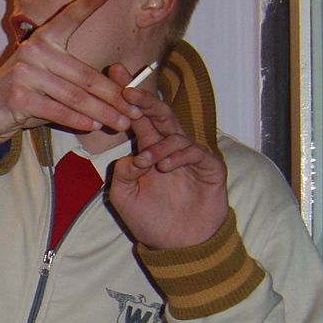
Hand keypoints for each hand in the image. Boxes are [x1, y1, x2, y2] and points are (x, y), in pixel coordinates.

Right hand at [0, 0, 142, 142]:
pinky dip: (76, 120)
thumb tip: (119, 93)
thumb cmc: (28, 92)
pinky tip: (92, 126)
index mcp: (45, 39)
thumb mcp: (51, 77)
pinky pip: (56, 109)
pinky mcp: (18, 96)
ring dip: (101, 112)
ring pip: (74, 96)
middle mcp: (34, 50)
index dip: (89, 2)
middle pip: (84, 75)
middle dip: (113, 96)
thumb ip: (78, 80)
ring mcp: (25, 72)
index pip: (69, 18)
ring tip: (121, 121)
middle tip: (135, 108)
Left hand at [107, 67, 227, 249]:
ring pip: (175, 133)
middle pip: (159, 114)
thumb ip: (121, 175)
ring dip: (158, 144)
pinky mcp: (210, 167)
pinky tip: (165, 167)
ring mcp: (191, 156)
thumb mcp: (124, 199)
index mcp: (149, 150)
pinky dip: (178, 156)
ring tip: (146, 161)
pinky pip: (195, 152)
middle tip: (127, 90)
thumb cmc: (151, 220)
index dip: (126, 97)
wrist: (179, 246)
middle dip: (144, 99)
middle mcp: (169, 147)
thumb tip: (130, 157)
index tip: (112, 76)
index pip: (138, 118)